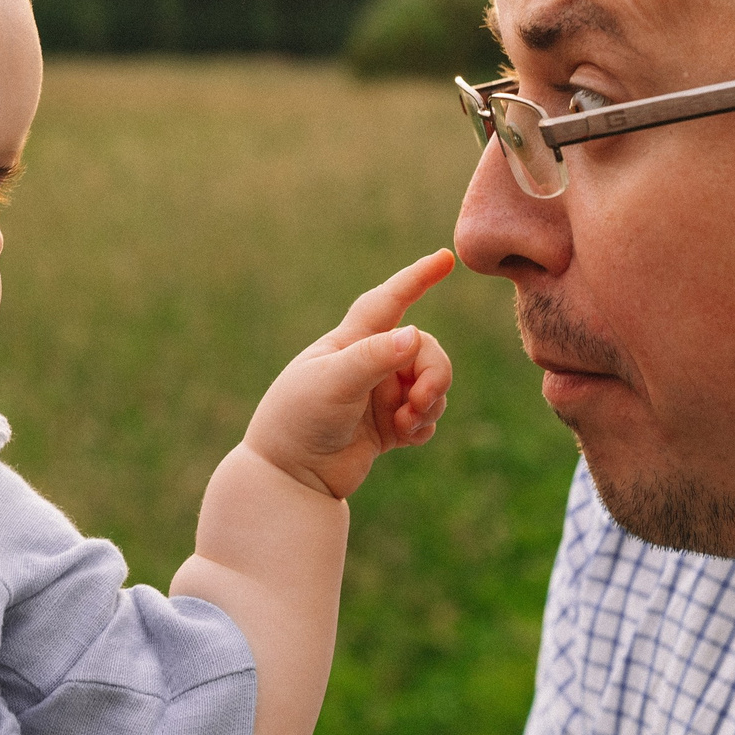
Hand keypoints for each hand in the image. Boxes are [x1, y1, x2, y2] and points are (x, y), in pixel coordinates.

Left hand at [242, 249, 455, 500]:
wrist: (289, 476)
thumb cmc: (298, 419)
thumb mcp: (333, 382)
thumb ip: (373, 357)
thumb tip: (414, 335)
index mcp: (350, 341)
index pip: (389, 300)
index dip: (417, 278)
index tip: (445, 258)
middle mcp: (369, 363)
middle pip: (425, 350)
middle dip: (434, 373)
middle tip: (420, 400)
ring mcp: (380, 395)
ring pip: (432, 384)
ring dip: (429, 403)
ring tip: (405, 425)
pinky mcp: (388, 427)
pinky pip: (426, 417)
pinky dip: (424, 425)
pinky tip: (405, 439)